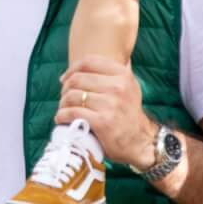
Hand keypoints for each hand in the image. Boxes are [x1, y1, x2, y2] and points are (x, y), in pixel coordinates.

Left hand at [57, 55, 156, 170]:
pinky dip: (62, 116)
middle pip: (77, 79)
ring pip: (72, 96)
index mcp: (123, 75)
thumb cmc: (128, 114)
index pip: (88, 62)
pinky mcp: (103, 122)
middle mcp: (118, 87)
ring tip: (63, 110)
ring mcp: (111, 104)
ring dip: (62, 103)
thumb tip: (75, 71)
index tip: (65, 79)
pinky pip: (73, 113)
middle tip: (64, 98)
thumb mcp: (128, 88)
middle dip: (65, 89)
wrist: (141, 141)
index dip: (71, 69)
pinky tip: (61, 119)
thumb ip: (109, 74)